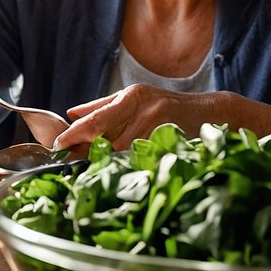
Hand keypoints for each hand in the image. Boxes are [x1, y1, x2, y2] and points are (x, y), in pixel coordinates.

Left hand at [53, 86, 270, 150]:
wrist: (212, 112)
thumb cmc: (168, 106)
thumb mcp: (135, 99)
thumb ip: (102, 106)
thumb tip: (71, 113)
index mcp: (131, 96)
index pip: (95, 118)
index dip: (74, 134)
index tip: (57, 146)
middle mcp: (143, 108)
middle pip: (105, 137)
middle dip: (85, 152)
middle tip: (67, 163)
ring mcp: (158, 126)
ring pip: (122, 151)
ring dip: (105, 163)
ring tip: (91, 171)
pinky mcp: (171, 141)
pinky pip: (142, 159)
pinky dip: (127, 167)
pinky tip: (119, 174)